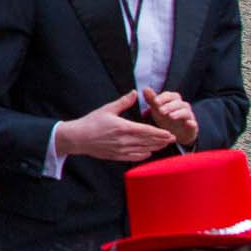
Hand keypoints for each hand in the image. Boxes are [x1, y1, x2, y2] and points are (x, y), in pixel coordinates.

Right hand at [53, 91, 175, 162]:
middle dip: (162, 140)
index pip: (147, 131)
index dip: (160, 133)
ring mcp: (122, 150)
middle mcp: (125, 140)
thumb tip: (135, 92)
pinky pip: (135, 157)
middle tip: (173, 139)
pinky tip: (149, 152)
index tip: (170, 133)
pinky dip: (144, 155)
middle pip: (148, 141)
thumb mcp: (107, 109)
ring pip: (144, 150)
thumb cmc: (91, 122)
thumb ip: (123, 102)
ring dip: (155, 147)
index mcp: (123, 127)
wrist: (78, 138)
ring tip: (164, 145)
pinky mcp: (117, 156)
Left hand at [142, 88, 200, 145]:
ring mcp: (189, 116)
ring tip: (171, 116)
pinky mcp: (192, 127)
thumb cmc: (165, 118)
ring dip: (178, 113)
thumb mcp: (157, 109)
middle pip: (178, 102)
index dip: (163, 97)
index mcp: (174, 101)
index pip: (170, 95)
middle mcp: (183, 107)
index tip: (155, 101)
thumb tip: (145, 88)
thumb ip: (152, 99)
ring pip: (186, 112)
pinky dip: (192, 123)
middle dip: (169, 105)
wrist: (175, 134)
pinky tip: (189, 123)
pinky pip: (194, 124)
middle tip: (161, 111)